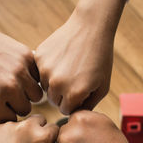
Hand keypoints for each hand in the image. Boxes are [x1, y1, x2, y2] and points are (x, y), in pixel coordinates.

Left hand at [0, 29, 42, 122]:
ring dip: (28, 93)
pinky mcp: (27, 57)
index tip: (0, 105)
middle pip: (25, 109)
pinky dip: (32, 78)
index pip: (10, 119)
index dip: (5, 113)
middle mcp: (8, 88)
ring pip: (36, 96)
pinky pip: (38, 77)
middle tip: (8, 95)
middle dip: (17, 104)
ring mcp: (20, 72)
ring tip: (17, 85)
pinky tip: (20, 74)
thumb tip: (9, 119)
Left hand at [0, 115, 58, 142]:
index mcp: (42, 138)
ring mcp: (10, 125)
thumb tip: (48, 142)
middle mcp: (27, 128)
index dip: (52, 135)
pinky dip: (6, 136)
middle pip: (39, 119)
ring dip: (21, 133)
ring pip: (21, 124)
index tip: (48, 141)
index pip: (54, 127)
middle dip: (38, 128)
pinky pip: (6, 127)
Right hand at [35, 0, 124, 114]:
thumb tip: (74, 115)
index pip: (65, 110)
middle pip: (53, 100)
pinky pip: (39, 72)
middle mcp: (57, 84)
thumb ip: (88, 105)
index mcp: (73, 94)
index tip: (80, 91)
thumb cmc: (100, 58)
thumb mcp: (102, 86)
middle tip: (74, 79)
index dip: (73, 102)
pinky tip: (61, 59)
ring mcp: (45, 70)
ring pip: (45, 87)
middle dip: (62, 94)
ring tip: (68, 68)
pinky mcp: (39, 58)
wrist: (90, 28)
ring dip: (54, 82)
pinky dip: (48, 69)